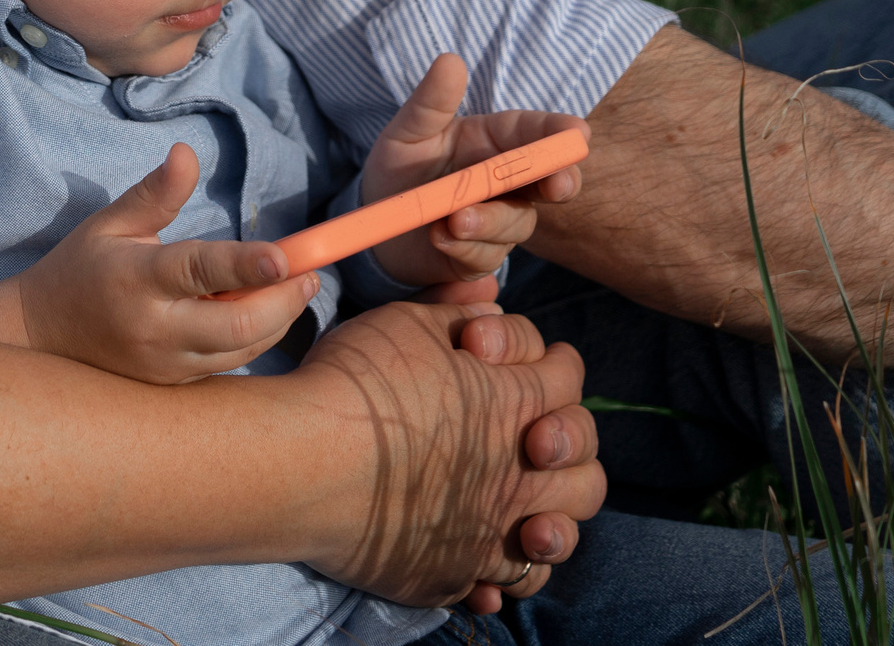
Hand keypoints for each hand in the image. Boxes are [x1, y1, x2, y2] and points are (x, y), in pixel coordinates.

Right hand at [0, 143, 318, 383]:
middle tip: (309, 275)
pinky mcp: (172, 384)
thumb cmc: (82, 268)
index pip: (199, 272)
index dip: (245, 265)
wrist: (41, 335)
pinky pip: (228, 365)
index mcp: (137, 278)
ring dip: (277, 320)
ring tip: (291, 289)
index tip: (285, 258)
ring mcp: (164, 363)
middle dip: (284, 301)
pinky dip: (253, 339)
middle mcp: (153, 329)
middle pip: (236, 326)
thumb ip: (156, 193)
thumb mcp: (111, 223)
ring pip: (241, 351)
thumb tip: (187, 152)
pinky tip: (256, 311)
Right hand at [291, 298, 602, 608]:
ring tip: (527, 512)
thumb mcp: (408, 322)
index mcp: (517, 401)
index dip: (556, 362)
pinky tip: (487, 556)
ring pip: (561, 535)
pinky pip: (510, 582)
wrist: (306, 465)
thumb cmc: (356, 385)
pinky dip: (508, 570)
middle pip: (587, 467)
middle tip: (536, 438)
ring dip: (554, 520)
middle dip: (571, 448)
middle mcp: (521, 473)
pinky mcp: (458, 572)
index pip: (567, 376)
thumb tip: (490, 310)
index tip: (544, 362)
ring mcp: (493, 530)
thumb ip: (459, 314)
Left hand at [361, 52, 588, 289]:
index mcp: (496, 140)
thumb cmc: (400, 167)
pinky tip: (438, 236)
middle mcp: (507, 180)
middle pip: (553, 181)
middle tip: (556, 185)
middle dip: (561, 182)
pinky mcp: (482, 255)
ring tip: (455, 219)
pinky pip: (486, 256)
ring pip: (518, 222)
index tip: (578, 132)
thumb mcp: (407, 132)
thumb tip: (450, 61)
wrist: (375, 221)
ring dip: (491, 221)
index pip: (537, 132)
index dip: (560, 132)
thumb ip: (430, 103)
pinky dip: (463, 247)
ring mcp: (499, 219)